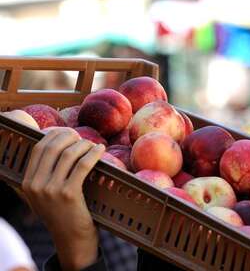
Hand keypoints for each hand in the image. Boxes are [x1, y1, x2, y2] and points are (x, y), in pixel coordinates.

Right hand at [22, 127, 104, 270]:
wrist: (71, 239)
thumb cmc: (63, 213)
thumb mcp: (44, 196)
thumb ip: (43, 176)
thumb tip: (55, 145)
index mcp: (27, 183)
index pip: (38, 149)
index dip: (54, 135)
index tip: (67, 132)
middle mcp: (36, 185)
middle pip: (52, 147)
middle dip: (69, 137)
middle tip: (81, 137)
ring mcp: (51, 190)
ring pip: (69, 154)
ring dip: (84, 145)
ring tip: (93, 145)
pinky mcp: (69, 194)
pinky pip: (83, 165)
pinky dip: (93, 154)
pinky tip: (100, 150)